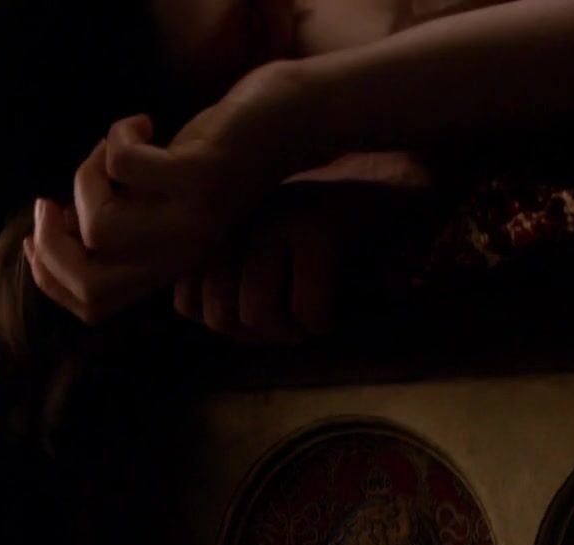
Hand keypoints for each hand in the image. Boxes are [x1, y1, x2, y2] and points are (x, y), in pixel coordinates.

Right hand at [26, 63, 314, 323]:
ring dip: (86, 177)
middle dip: (50, 244)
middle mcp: (180, 253)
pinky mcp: (201, 176)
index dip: (50, 276)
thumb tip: (54, 226)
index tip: (35, 234)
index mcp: (169, 265)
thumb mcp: (161, 202)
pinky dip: (118, 135)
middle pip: (90, 284)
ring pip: (100, 224)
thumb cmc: (210, 160)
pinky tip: (142, 124)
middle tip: (49, 202)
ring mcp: (193, 218)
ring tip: (110, 150)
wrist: (284, 125)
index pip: (93, 305)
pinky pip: (125, 166)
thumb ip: (120, 222)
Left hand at [172, 199, 340, 343]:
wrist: (387, 178)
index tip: (258, 320)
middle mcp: (237, 217)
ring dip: (287, 335)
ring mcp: (277, 219)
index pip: (187, 303)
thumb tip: (208, 320)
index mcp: (217, 222)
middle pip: (218, 317)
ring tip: (306, 323)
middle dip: (256, 338)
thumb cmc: (322, 222)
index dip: (224, 327)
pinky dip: (322, 324)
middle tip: (288, 327)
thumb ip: (225, 274)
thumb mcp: (261, 241)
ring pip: (256, 314)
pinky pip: (307, 309)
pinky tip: (333, 312)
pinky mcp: (319, 228)